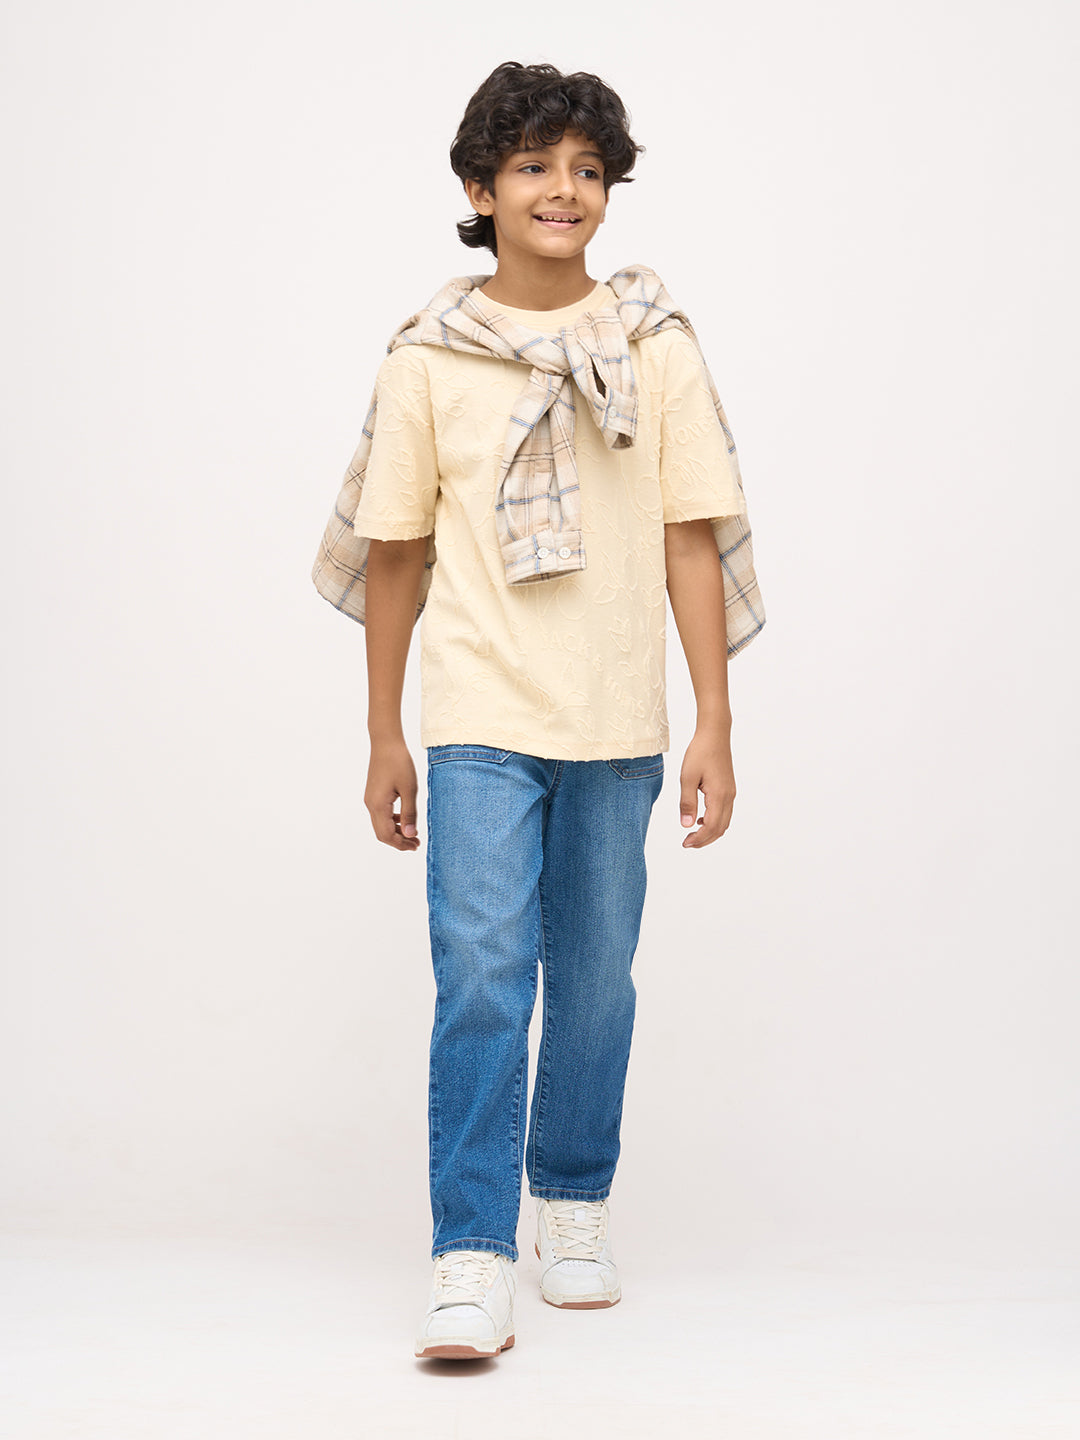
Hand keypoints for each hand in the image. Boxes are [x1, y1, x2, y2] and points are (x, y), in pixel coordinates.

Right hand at [364, 738, 420, 850]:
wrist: (386, 742)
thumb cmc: (399, 762)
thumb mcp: (409, 789)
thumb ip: (410, 814)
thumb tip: (411, 835)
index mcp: (378, 805)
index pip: (386, 835)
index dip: (401, 844)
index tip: (416, 846)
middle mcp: (370, 805)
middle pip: (382, 833)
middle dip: (399, 841)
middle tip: (416, 843)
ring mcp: (370, 799)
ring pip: (381, 824)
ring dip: (396, 832)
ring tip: (413, 833)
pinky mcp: (373, 794)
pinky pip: (381, 814)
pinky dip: (392, 821)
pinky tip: (405, 818)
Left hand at [678, 728, 734, 847]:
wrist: (714, 734)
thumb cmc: (700, 752)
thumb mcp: (687, 777)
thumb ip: (687, 803)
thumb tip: (686, 825)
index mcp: (719, 795)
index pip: (711, 827)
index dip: (699, 839)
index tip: (685, 843)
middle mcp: (728, 797)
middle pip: (720, 828)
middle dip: (705, 840)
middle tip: (687, 843)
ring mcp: (731, 793)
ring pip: (724, 822)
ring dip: (710, 832)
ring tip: (692, 834)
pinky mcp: (729, 789)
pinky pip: (724, 812)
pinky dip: (714, 821)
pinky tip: (700, 819)